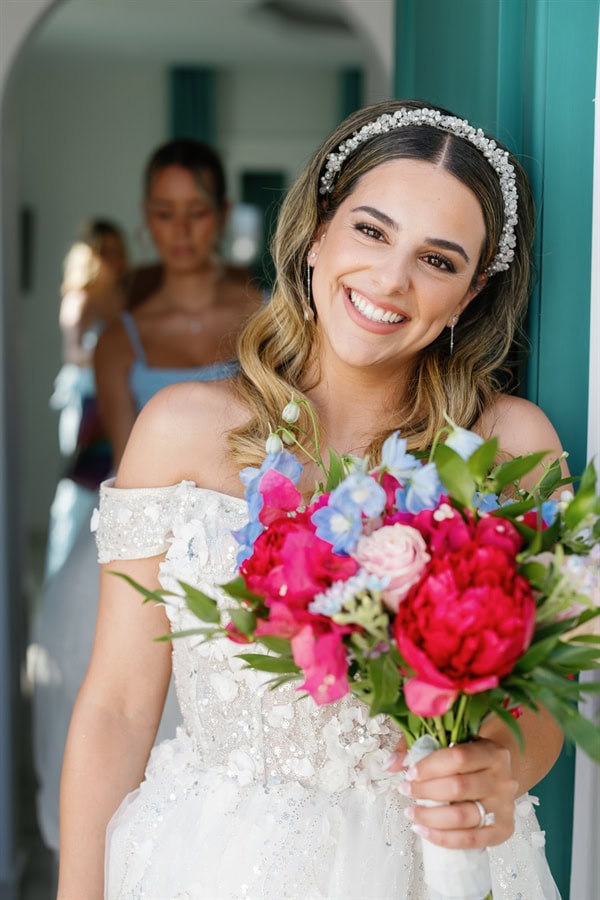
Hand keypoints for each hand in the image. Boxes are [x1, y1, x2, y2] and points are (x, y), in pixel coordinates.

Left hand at [391, 738, 517, 847]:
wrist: (499, 774)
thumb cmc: (470, 757)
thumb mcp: (448, 741)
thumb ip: (417, 746)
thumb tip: (391, 763)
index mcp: (492, 752)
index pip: (458, 758)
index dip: (430, 766)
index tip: (410, 773)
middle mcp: (503, 779)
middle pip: (459, 788)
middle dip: (425, 791)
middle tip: (405, 791)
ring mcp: (505, 806)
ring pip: (464, 817)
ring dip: (431, 817)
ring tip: (411, 813)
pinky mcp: (504, 829)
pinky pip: (473, 840)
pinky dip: (445, 839)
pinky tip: (425, 831)